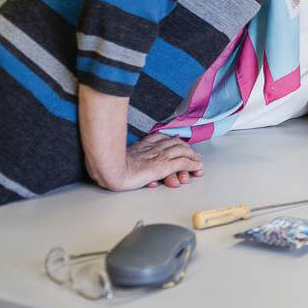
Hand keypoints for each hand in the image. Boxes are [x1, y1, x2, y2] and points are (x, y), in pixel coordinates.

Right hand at [88, 132, 203, 191]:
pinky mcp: (163, 166)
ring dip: (192, 156)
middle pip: (174, 143)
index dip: (171, 139)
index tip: (177, 140)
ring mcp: (159, 156)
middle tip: (193, 152)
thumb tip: (120, 157)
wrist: (109, 170)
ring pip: (182, 151)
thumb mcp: (116, 156)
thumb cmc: (108, 165)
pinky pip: (182, 163)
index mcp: (142, 145)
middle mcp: (153, 148)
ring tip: (198, 160)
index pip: (161, 138)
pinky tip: (198, 167)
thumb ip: (124, 154)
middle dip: (186, 147)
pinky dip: (192, 164)